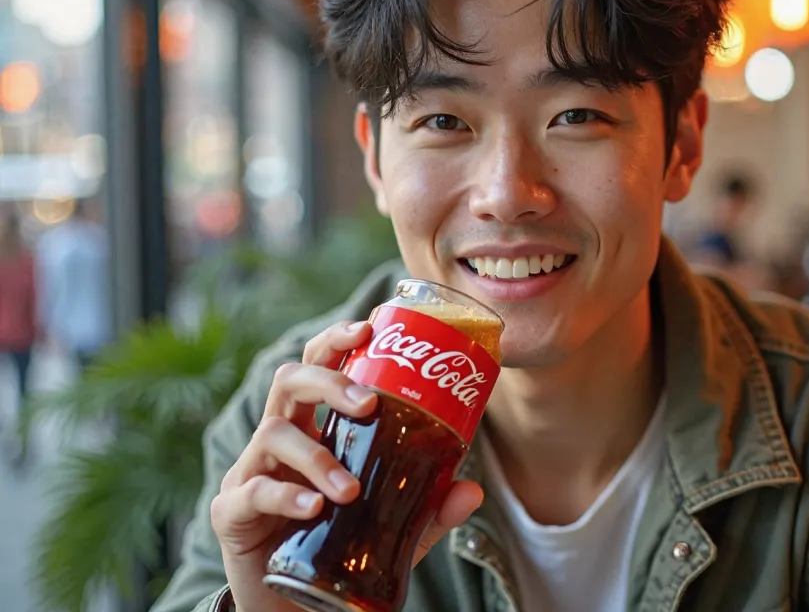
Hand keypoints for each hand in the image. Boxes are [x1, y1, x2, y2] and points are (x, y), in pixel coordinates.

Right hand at [209, 320, 483, 611]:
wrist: (293, 603)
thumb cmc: (340, 546)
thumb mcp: (393, 527)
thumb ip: (428, 508)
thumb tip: (473, 491)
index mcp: (315, 427)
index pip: (318, 365)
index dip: (337, 341)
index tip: (368, 328)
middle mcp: (279, 438)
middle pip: (289, 380)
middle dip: (328, 380)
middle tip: (368, 402)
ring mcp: (250, 471)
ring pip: (273, 433)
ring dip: (317, 457)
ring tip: (350, 490)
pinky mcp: (231, 511)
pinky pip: (253, 490)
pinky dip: (286, 496)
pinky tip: (314, 508)